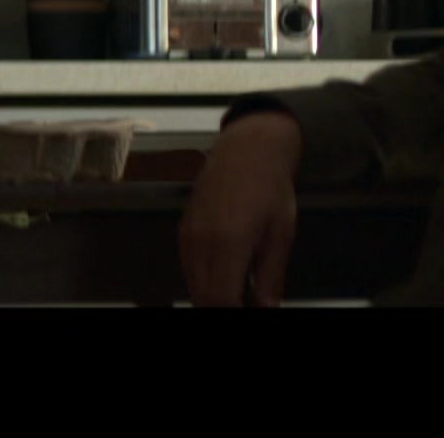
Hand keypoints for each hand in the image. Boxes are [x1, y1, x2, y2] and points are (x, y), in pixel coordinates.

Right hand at [178, 111, 303, 306]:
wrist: (247, 151)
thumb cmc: (268, 187)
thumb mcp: (281, 236)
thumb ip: (271, 277)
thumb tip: (266, 307)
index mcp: (228, 242)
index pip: (220, 299)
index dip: (234, 312)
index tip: (250, 312)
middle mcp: (200, 241)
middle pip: (202, 297)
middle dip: (223, 306)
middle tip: (247, 304)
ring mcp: (188, 235)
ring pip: (192, 285)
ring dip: (213, 296)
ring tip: (241, 294)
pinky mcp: (184, 230)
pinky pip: (189, 267)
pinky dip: (204, 281)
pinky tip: (227, 277)